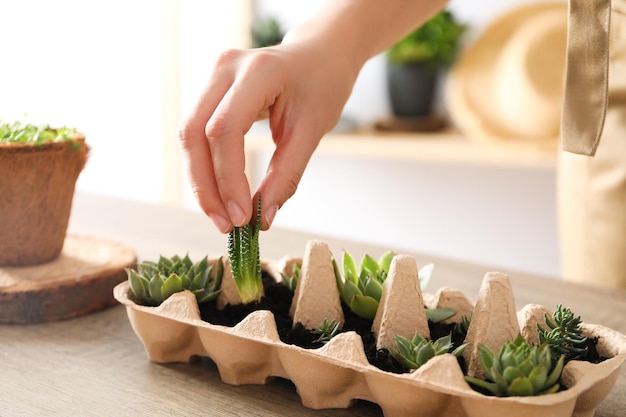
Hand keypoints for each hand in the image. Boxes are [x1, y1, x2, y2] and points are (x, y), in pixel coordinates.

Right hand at [177, 40, 356, 232]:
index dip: (228, 178)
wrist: (321, 54)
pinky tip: (219, 193)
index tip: (242, 217)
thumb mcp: (312, 131)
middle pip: (195, 133)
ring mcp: (213, 75)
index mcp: (257, 72)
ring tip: (221, 217)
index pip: (225, 130)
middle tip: (225, 225)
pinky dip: (206, 166)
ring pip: (189, 135)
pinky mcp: (210, 89)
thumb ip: (287, 174)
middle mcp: (225, 68)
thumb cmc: (323, 85)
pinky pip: (197, 132)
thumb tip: (264, 218)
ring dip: (201, 180)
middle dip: (206, 185)